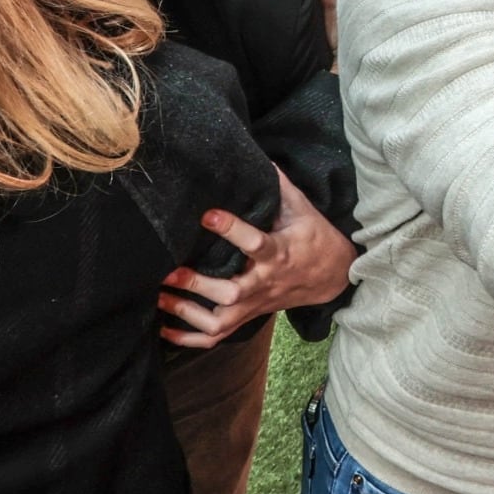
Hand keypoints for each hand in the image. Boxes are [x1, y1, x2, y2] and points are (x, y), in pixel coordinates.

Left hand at [156, 169, 355, 349]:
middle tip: (171, 272)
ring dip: (188, 313)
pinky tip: (165, 329)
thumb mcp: (301, 208)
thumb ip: (278, 184)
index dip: (232, 229)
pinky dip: (190, 338)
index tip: (207, 215)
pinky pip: (218, 336)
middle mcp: (265, 282)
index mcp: (279, 251)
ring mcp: (256, 303)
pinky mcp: (249, 316)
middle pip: (232, 292)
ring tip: (161, 297)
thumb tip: (255, 155)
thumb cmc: (312, 237)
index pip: (255, 243)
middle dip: (199, 285)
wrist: (332, 276)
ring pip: (222, 320)